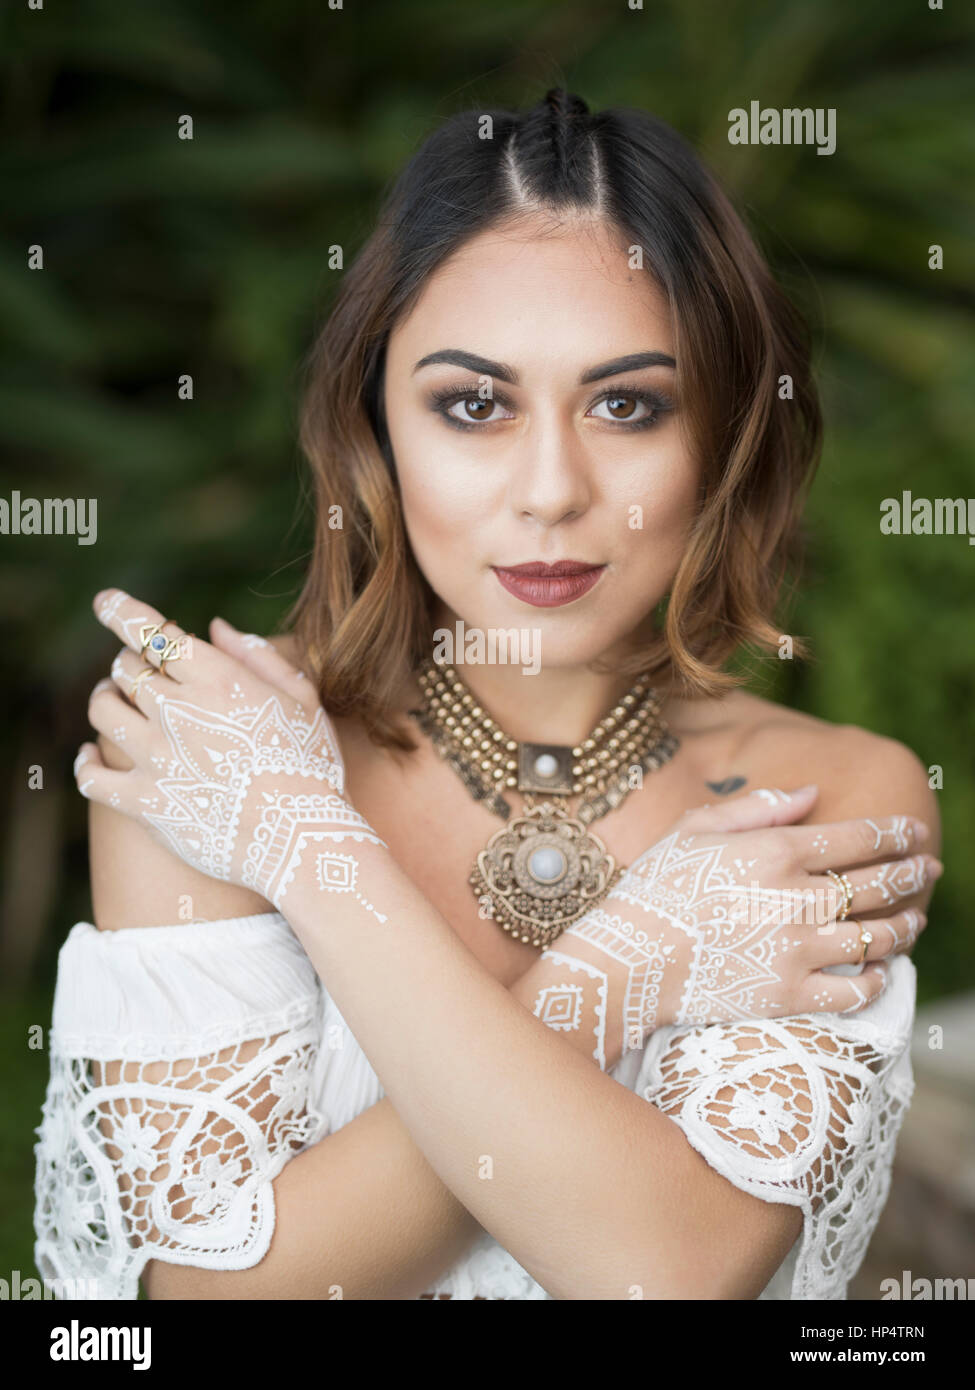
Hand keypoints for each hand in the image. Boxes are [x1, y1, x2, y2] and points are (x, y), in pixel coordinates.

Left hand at [73, 589, 384, 910]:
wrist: (302, 840)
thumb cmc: (312, 768)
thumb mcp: (302, 700)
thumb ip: (258, 656)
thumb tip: (216, 626)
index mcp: (218, 679)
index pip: (153, 632)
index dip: (123, 611)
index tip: (105, 601)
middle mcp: (179, 711)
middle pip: (128, 667)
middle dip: (131, 661)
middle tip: (140, 668)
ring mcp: (156, 757)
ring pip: (103, 709)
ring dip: (106, 696)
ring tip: (113, 697)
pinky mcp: (144, 801)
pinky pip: (91, 775)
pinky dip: (85, 762)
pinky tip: (90, 757)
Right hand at [555, 784, 938, 1049]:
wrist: (628, 960)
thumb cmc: (654, 888)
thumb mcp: (693, 828)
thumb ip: (757, 807)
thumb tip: (811, 793)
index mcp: (773, 850)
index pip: (857, 838)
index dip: (894, 833)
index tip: (914, 832)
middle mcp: (794, 897)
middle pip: (877, 884)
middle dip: (912, 872)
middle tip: (930, 868)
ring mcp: (796, 949)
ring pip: (876, 937)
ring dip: (905, 925)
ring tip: (915, 919)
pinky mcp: (789, 994)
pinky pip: (854, 990)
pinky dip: (875, 979)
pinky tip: (880, 970)